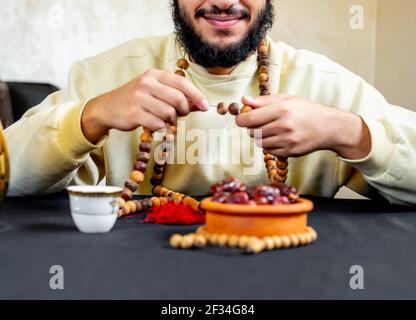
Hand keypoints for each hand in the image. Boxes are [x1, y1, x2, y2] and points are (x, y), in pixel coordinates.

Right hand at [81, 68, 208, 142]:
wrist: (107, 108)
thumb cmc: (136, 100)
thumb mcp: (154, 91)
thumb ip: (175, 95)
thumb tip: (199, 104)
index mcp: (154, 74)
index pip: (182, 83)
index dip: (196, 95)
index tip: (205, 106)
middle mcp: (146, 83)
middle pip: (178, 99)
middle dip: (184, 110)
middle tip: (180, 114)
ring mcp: (139, 98)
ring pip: (169, 112)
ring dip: (170, 120)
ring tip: (163, 118)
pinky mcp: (134, 113)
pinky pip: (158, 123)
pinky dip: (160, 127)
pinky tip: (154, 124)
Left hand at [235, 95, 370, 159]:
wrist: (328, 127)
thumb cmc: (306, 110)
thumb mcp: (286, 99)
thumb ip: (263, 101)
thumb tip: (243, 100)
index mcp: (282, 109)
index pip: (250, 119)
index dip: (241, 120)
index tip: (241, 119)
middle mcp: (284, 126)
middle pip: (252, 132)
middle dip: (252, 128)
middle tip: (260, 123)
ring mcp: (287, 141)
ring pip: (259, 143)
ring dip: (261, 137)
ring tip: (272, 130)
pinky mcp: (290, 152)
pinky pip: (269, 151)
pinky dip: (270, 145)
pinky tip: (279, 138)